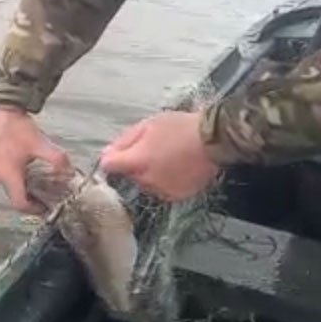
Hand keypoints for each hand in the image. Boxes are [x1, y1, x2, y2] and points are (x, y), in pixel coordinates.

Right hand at [0, 105, 71, 214]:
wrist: (3, 113)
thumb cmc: (18, 129)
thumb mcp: (41, 144)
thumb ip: (57, 160)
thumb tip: (70, 171)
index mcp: (9, 176)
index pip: (20, 204)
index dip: (35, 210)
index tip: (48, 208)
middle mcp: (0, 177)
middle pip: (16, 199)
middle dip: (33, 202)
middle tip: (49, 200)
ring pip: (13, 190)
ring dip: (28, 192)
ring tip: (45, 189)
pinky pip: (11, 181)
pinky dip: (22, 183)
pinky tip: (35, 175)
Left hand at [99, 110, 219, 200]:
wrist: (214, 140)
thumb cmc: (180, 127)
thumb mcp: (149, 124)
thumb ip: (125, 141)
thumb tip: (106, 155)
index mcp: (138, 162)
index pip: (108, 165)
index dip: (112, 157)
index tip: (119, 152)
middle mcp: (147, 181)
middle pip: (129, 175)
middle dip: (136, 164)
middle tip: (153, 147)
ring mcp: (163, 192)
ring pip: (146, 183)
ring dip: (150, 174)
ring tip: (168, 157)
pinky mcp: (178, 197)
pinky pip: (163, 189)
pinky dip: (166, 181)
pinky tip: (178, 167)